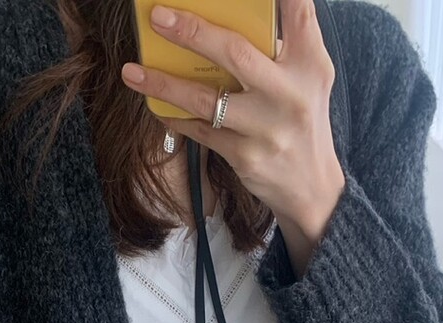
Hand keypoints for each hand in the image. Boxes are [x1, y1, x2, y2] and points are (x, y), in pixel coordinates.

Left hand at [121, 0, 345, 255]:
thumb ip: (287, 44)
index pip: (298, 13)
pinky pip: (200, 131)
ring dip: (164, 83)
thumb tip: (239, 13)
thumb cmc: (301, 119)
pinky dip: (174, 116)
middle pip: (235, 53)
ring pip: (206, 99)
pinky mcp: (245, 155)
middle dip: (192, 32)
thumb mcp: (309, 77)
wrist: (310, 186)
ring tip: (132, 71)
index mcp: (309, 63)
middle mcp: (290, 93)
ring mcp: (265, 128)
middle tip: (159, 17)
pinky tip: (155, 104)